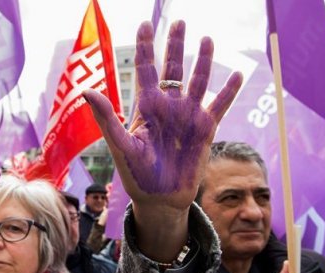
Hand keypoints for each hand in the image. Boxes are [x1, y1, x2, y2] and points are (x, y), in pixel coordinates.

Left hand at [83, 21, 241, 260]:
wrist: (159, 199)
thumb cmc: (135, 174)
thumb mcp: (119, 146)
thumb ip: (107, 118)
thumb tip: (88, 90)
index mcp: (146, 106)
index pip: (145, 69)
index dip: (145, 47)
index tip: (145, 24)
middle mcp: (168, 106)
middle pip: (173, 68)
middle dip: (175, 45)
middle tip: (179, 22)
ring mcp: (188, 116)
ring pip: (198, 80)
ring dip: (203, 61)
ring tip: (205, 39)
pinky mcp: (205, 129)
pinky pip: (219, 105)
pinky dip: (228, 91)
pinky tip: (236, 75)